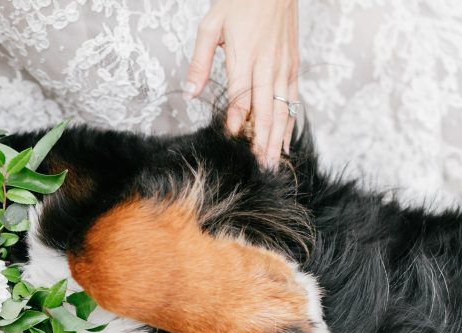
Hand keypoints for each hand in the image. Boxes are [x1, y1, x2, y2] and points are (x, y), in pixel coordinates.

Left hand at [184, 0, 299, 168]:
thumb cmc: (240, 1)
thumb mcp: (209, 26)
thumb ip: (199, 62)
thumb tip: (190, 93)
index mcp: (245, 56)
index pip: (241, 96)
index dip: (237, 119)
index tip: (233, 138)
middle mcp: (268, 65)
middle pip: (266, 109)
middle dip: (262, 140)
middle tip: (259, 166)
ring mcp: (284, 66)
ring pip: (283, 108)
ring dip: (277, 137)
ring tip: (272, 162)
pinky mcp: (293, 64)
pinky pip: (293, 99)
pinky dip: (290, 121)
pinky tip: (286, 140)